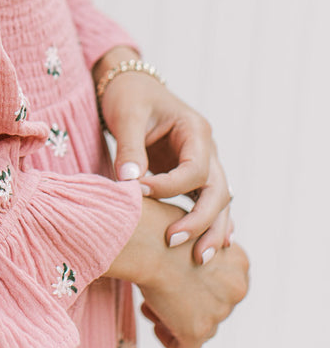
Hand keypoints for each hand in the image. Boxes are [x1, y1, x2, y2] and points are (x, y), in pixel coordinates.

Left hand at [95, 49, 233, 264]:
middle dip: (201, 220)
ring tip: (199, 260)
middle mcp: (207, 149)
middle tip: (174, 243)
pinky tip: (207, 249)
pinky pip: (207, 203)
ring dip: (212, 230)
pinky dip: (210, 224)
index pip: (194, 168)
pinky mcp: (192, 177)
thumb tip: (129, 183)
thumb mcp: (127, 116)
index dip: (169, 186)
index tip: (140, 193)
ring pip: (220, 202)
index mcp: (195, 130)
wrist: (131, 87)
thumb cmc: (129, 96)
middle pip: (218, 190)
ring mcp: (204, 164)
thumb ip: (130, 148)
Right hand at [107, 200, 249, 347]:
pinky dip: (169, 338)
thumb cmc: (161, 225)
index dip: (200, 282)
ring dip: (177, 317)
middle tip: (162, 291)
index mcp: (239, 262)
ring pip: (200, 326)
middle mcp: (237, 289)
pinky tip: (152, 318)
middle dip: (188, 301)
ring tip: (151, 301)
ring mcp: (219, 311)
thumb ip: (201, 248)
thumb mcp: (192, 229)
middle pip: (214, 307)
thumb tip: (188, 263)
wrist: (149, 239)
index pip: (224, 284)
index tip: (176, 274)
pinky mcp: (198, 329)